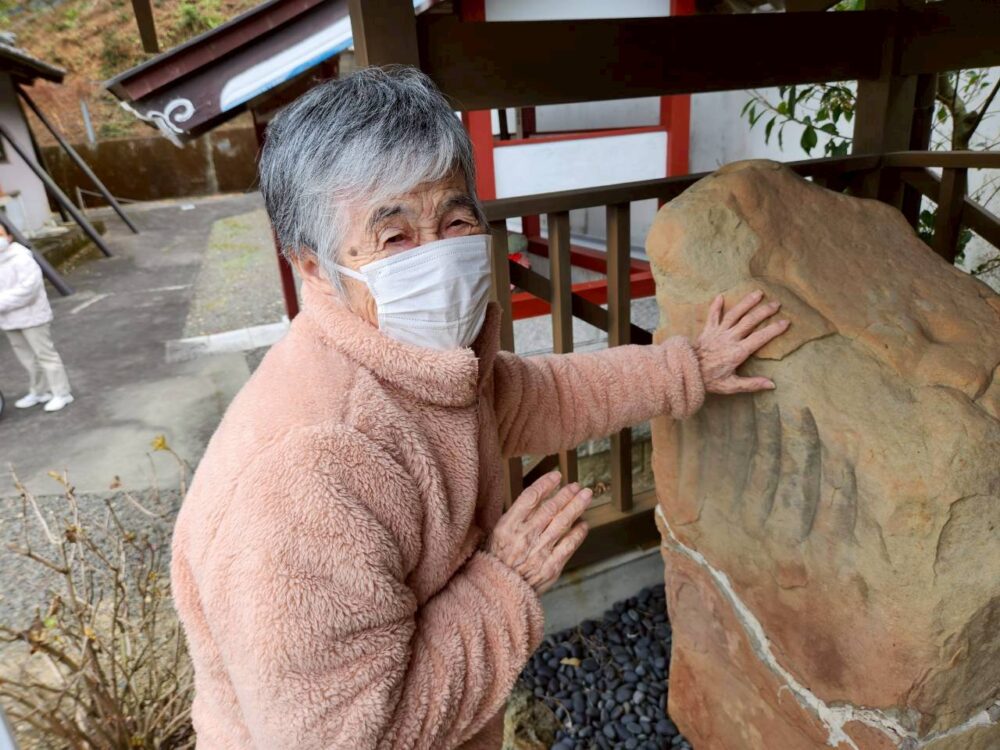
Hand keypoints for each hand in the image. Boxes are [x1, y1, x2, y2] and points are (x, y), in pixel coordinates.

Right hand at [486, 471, 590, 593]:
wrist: (500, 590)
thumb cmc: (499, 559)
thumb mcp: (499, 533)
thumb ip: (517, 516)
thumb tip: (540, 496)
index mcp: (508, 526)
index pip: (530, 497)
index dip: (545, 484)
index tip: (557, 476)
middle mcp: (524, 536)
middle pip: (550, 508)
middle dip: (566, 494)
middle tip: (578, 486)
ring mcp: (539, 552)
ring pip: (563, 524)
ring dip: (576, 507)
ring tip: (586, 496)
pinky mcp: (551, 567)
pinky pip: (569, 546)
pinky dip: (578, 533)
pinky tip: (584, 524)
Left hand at [694, 290, 788, 394]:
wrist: (686, 371)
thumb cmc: (709, 380)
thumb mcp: (731, 386)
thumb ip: (752, 384)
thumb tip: (772, 385)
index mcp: (738, 352)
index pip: (760, 338)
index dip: (774, 330)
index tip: (786, 322)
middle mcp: (729, 339)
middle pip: (749, 321)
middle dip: (764, 311)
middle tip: (776, 304)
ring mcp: (718, 333)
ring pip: (734, 314)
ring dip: (746, 303)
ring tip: (758, 293)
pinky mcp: (707, 331)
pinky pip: (712, 316)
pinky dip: (716, 306)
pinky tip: (721, 296)